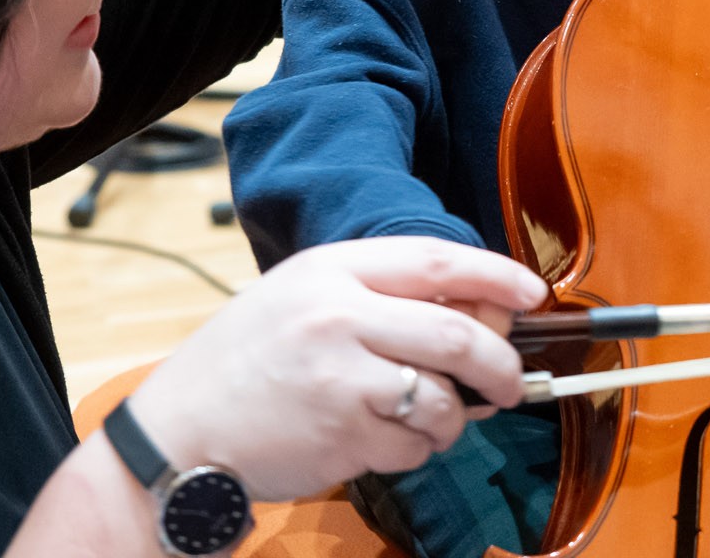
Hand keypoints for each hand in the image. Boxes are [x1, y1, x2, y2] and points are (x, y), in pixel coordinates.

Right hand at [129, 236, 545, 499]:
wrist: (177, 435)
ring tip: (433, 421)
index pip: (435, 259)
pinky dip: (417, 449)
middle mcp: (338, 314)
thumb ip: (374, 296)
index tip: (531, 293)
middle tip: (510, 382)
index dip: (495, 275)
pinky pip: (415, 444)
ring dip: (454, 418)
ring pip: (443, 397)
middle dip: (500, 363)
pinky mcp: (343, 432)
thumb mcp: (300, 299)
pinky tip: (382, 442)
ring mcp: (340, 375)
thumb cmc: (243, 366)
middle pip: (457, 332)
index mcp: (330, 270)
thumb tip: (474, 310)